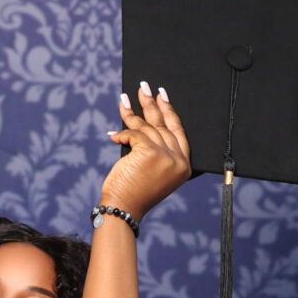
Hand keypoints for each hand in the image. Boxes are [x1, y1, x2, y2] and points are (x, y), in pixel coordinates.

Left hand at [101, 81, 190, 223]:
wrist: (123, 209)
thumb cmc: (135, 193)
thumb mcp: (153, 172)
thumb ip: (159, 152)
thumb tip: (146, 124)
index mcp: (184, 166)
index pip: (178, 132)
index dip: (169, 112)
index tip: (162, 96)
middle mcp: (178, 161)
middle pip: (163, 125)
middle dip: (151, 104)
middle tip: (144, 88)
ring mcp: (165, 156)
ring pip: (147, 128)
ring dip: (132, 113)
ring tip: (124, 100)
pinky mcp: (149, 153)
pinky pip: (134, 134)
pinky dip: (122, 133)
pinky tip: (113, 134)